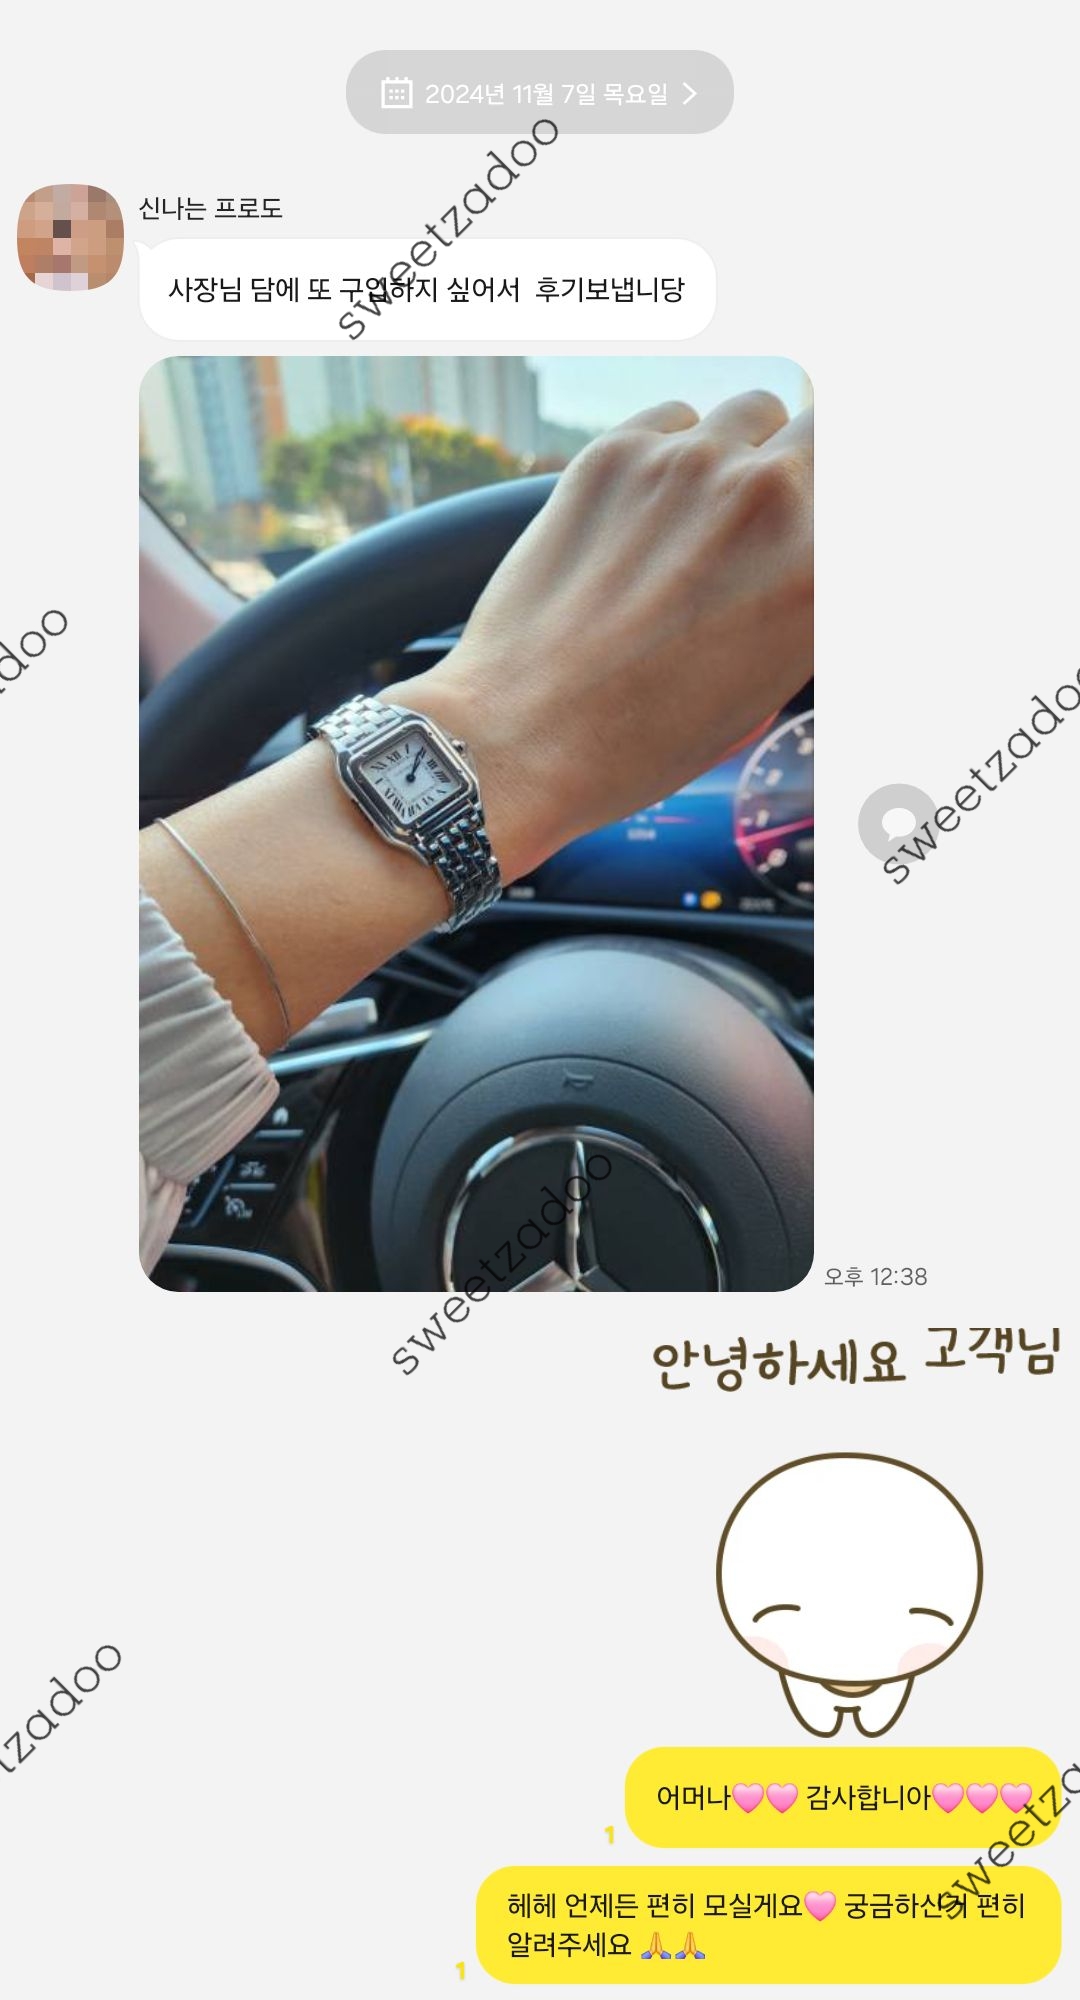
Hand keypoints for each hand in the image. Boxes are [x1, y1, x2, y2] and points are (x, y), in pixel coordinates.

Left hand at [393, 392, 812, 878]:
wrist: (522, 736)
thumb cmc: (646, 737)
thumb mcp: (767, 682)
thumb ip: (807, 598)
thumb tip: (815, 553)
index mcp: (821, 567)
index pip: (866, 492)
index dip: (840, 514)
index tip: (823, 529)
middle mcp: (769, 498)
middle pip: (825, 434)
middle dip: (809, 472)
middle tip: (773, 518)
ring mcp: (689, 465)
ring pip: (754, 413)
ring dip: (745, 452)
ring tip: (709, 513)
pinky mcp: (615, 454)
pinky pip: (676, 420)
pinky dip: (676, 451)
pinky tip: (652, 508)